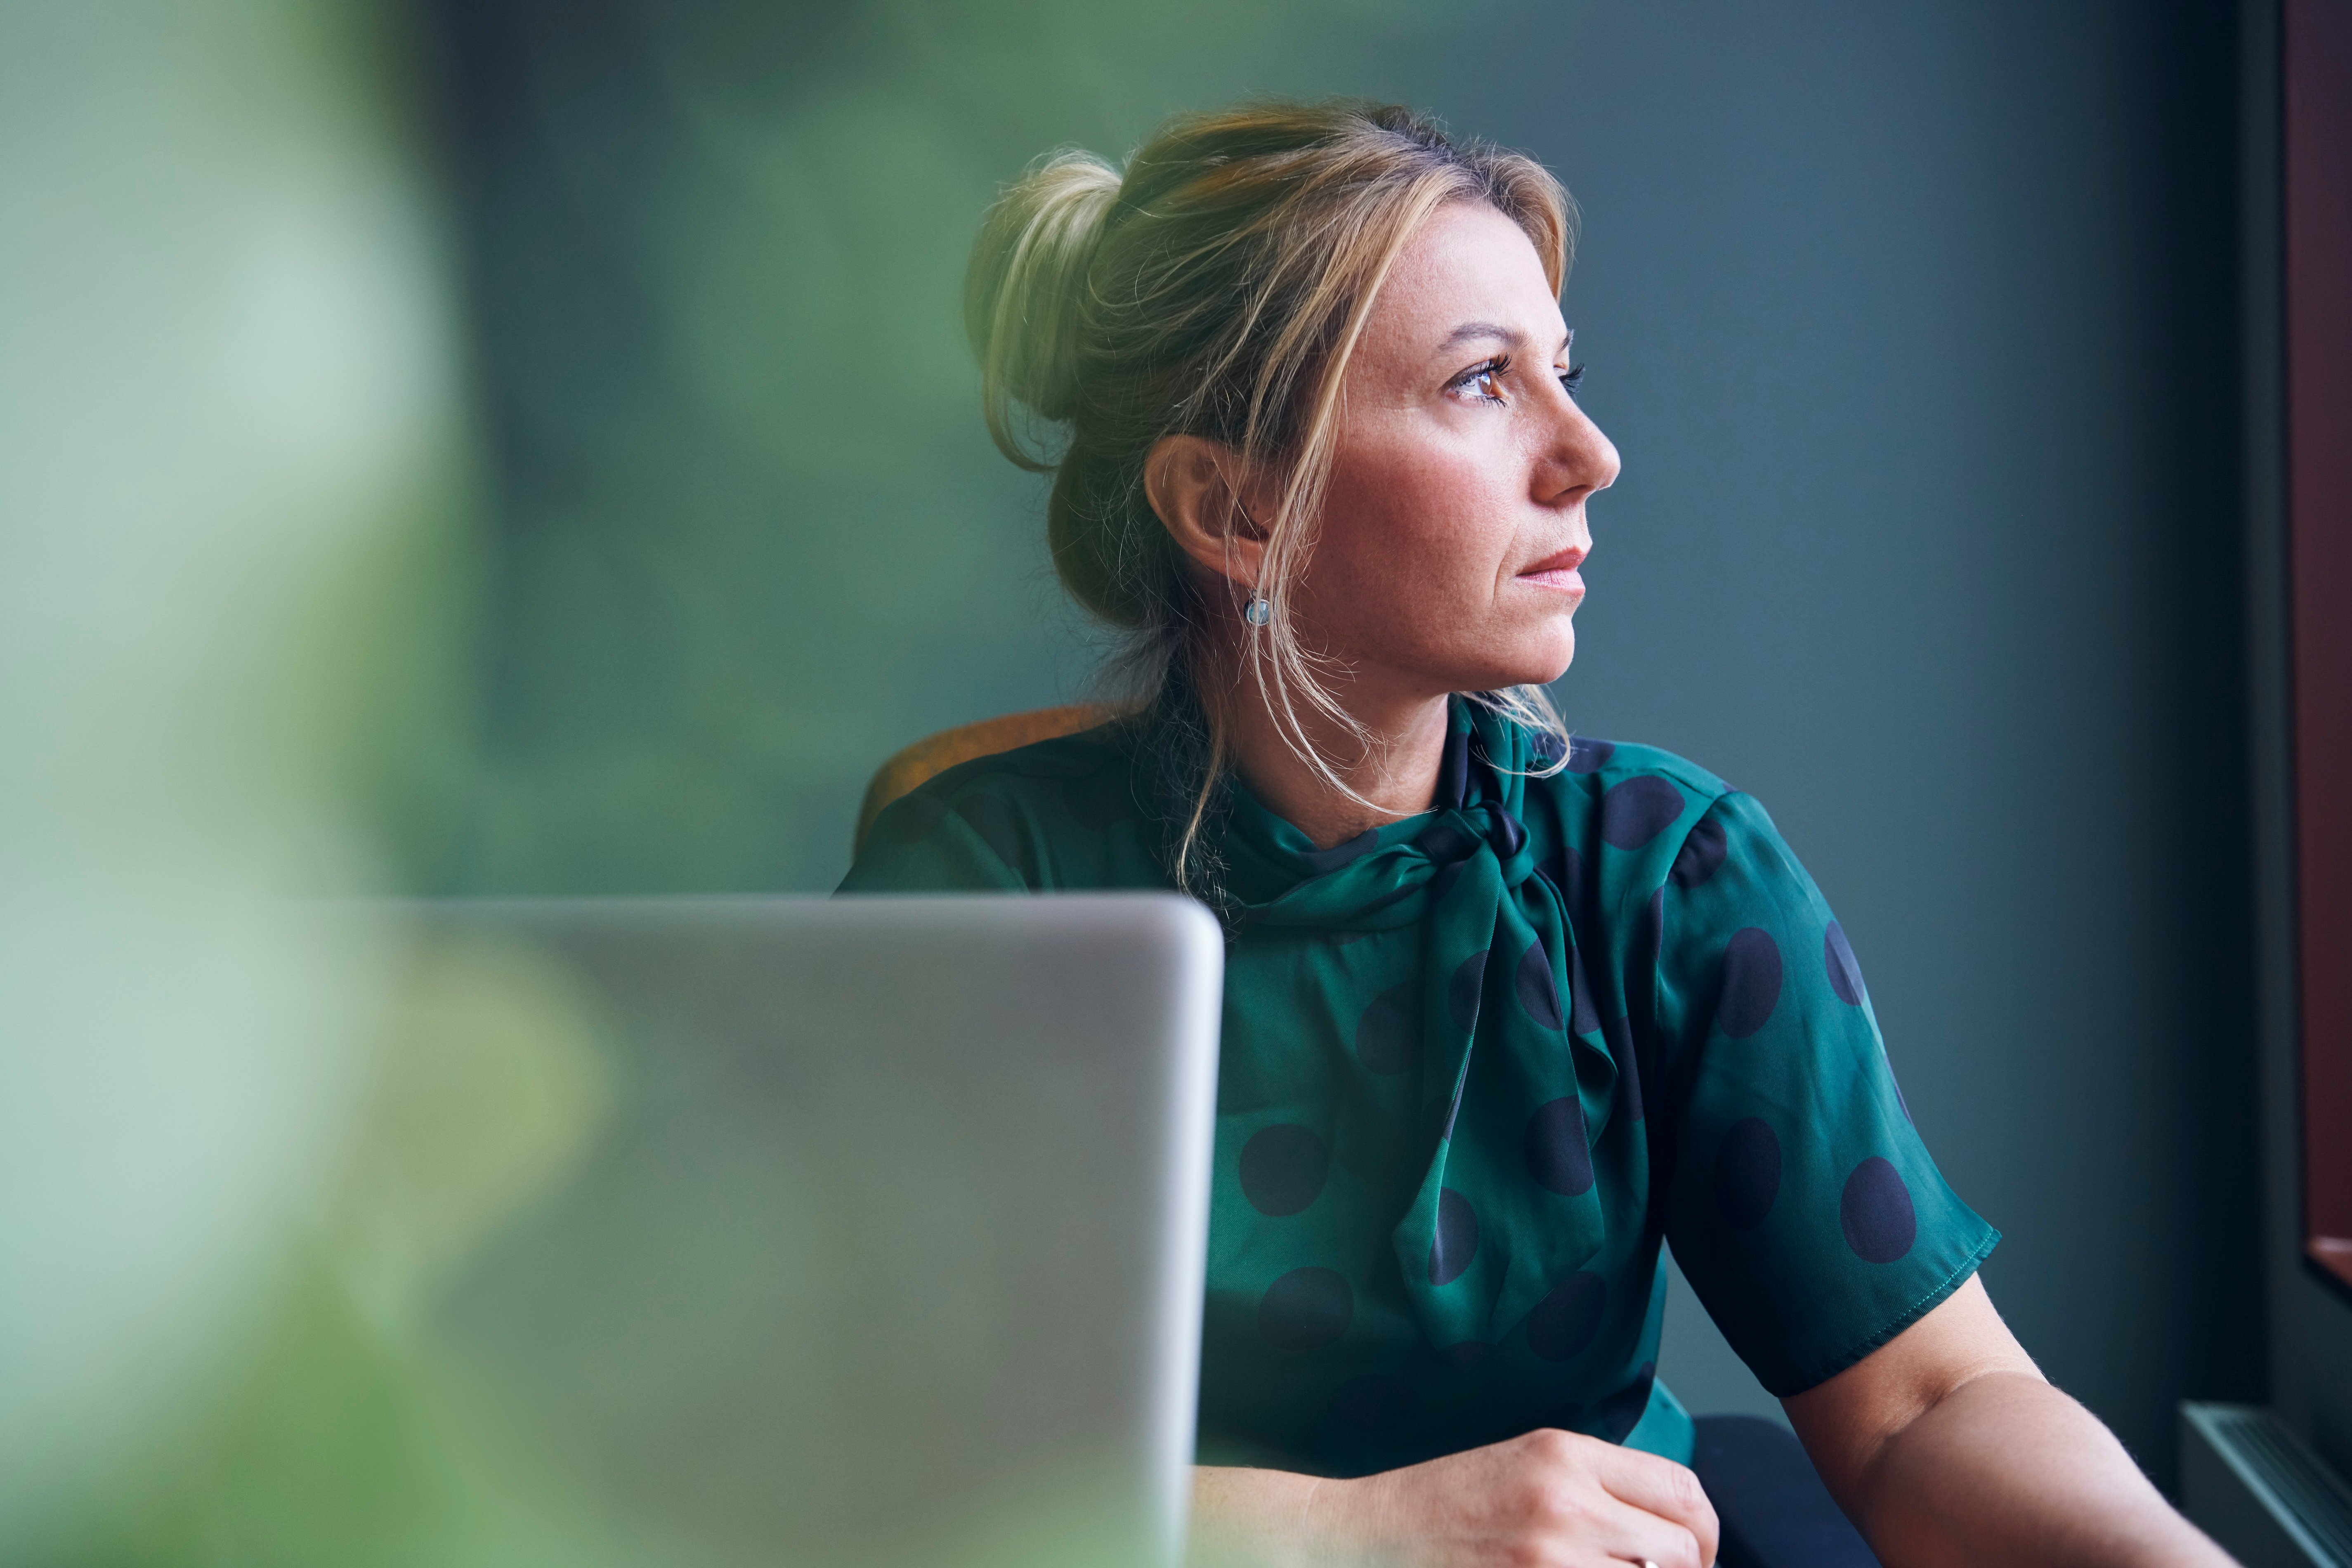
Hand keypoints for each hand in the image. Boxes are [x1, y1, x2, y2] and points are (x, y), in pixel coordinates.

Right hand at [1317, 1428, 1717, 1567]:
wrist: (1372, 1536)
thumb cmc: (1446, 1504)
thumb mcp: (1527, 1463)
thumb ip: (1599, 1483)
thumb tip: (1674, 1530)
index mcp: (1566, 1454)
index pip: (1683, 1493)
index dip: (1706, 1533)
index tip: (1696, 1552)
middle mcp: (1567, 1501)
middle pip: (1683, 1551)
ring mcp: (1553, 1557)